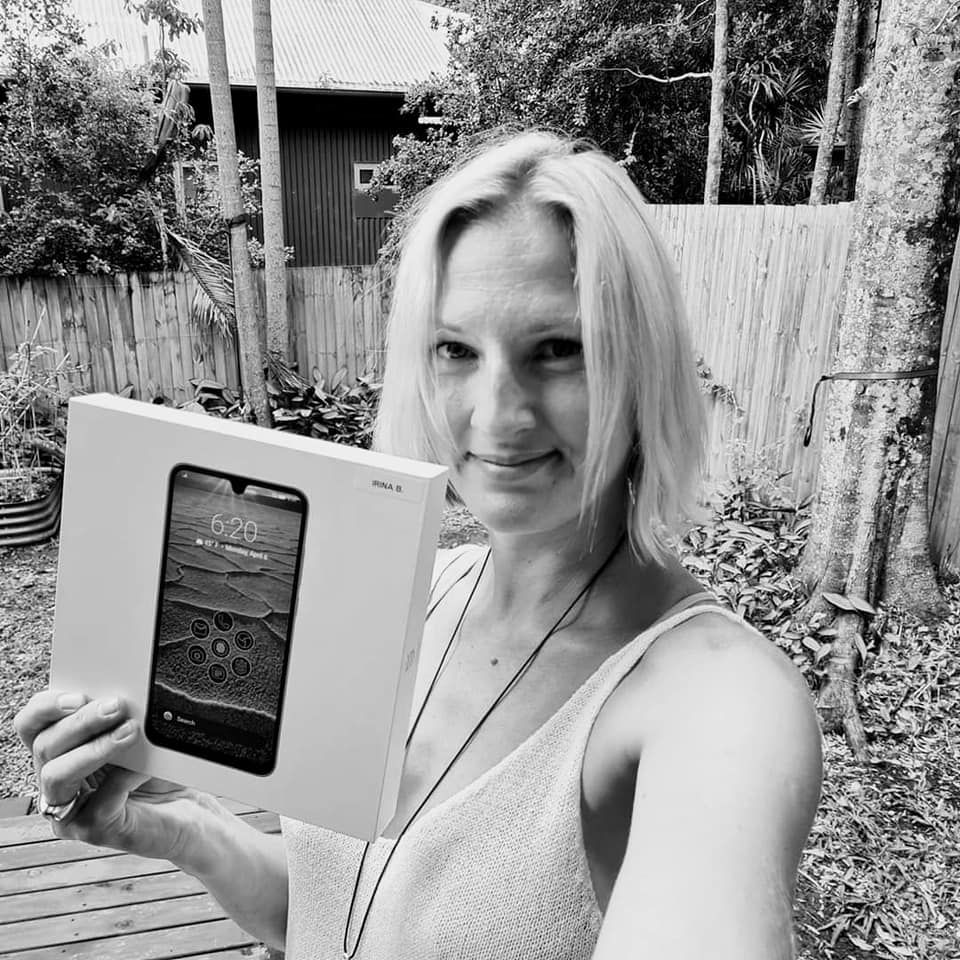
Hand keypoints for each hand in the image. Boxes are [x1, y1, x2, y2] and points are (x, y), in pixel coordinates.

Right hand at [13, 690, 205, 865]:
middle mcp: (56, 782)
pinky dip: (124, 779)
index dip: (46, 708)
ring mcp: (69, 811)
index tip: (78, 695)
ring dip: (94, 748)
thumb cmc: (159, 772)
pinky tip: (146, 768)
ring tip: (130, 732)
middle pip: (44, 746)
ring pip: (57, 776)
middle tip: (115, 706)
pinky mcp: (92, 831)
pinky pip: (100, 803)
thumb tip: (121, 698)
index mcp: (61, 752)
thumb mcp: (139, 737)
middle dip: (80, 722)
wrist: (187, 812)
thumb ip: (121, 719)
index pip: (32, 725)